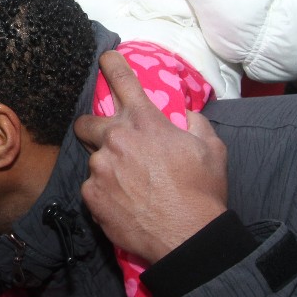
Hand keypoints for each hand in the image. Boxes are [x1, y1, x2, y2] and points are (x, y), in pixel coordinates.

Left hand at [74, 52, 227, 262]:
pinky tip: (125, 205)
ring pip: (94, 161)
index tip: (104, 58)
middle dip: (93, 129)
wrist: (188, 238)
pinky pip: (92, 189)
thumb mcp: (211, 148)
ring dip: (108, 168)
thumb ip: (195, 123)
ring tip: (132, 188)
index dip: (111, 64)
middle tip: (110, 143)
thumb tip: (184, 114)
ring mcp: (99, 168)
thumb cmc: (202, 192)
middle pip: (85, 123)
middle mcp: (115, 139)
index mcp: (144, 122)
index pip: (122, 80)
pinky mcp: (90, 196)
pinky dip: (105, 194)